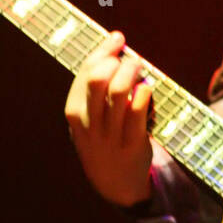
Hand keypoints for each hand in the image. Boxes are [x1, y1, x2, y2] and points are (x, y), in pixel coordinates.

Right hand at [64, 30, 153, 205]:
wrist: (114, 184)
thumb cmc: (103, 137)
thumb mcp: (89, 116)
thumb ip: (97, 84)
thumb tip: (116, 42)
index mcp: (74, 112)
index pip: (85, 72)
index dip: (104, 50)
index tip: (118, 38)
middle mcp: (89, 123)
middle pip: (97, 79)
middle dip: (116, 60)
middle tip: (131, 59)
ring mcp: (109, 135)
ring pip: (119, 92)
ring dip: (132, 72)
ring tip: (140, 68)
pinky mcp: (132, 144)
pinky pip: (138, 111)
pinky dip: (144, 93)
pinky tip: (147, 89)